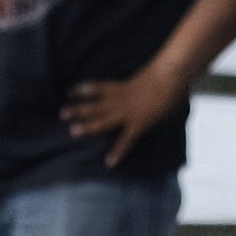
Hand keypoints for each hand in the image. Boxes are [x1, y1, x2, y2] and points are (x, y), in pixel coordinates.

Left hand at [62, 62, 187, 168]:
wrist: (173, 74)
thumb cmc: (167, 73)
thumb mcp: (151, 75)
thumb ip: (145, 82)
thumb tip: (150, 83)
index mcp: (124, 87)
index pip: (98, 87)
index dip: (83, 89)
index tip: (68, 91)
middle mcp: (122, 99)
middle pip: (95, 105)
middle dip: (79, 109)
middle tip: (62, 113)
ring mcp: (128, 112)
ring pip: (103, 119)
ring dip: (88, 126)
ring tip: (73, 131)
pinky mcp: (139, 123)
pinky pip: (126, 140)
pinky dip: (118, 151)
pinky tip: (110, 163)